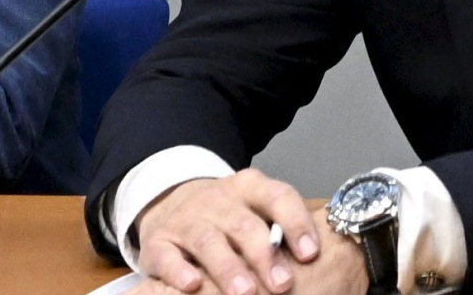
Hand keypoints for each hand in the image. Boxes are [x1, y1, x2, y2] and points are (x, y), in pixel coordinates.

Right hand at [131, 171, 335, 294]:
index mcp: (249, 188)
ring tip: (244, 292)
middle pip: (243, 223)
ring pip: (207, 240)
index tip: (310, 254)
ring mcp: (186, 219)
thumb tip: (315, 261)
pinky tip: (192, 286)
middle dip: (264, 256)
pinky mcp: (158, 241)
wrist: (170, 204)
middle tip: (282, 285)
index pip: (277, 197)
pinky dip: (179, 271)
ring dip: (227, 267)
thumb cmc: (227, 218)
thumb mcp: (254, 212)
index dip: (295, 223)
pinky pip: (167, 255)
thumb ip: (280, 231)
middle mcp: (217, 199)